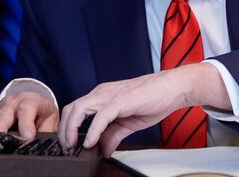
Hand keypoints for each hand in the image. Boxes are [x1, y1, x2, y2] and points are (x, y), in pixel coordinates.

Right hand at [0, 91, 58, 140]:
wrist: (34, 108)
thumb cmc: (42, 118)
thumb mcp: (49, 124)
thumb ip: (45, 135)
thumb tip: (40, 148)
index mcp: (31, 100)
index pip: (27, 108)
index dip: (26, 123)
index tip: (27, 138)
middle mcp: (13, 101)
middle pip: (5, 111)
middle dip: (1, 125)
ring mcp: (0, 107)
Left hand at [58, 64, 228, 156]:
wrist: (173, 88)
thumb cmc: (153, 99)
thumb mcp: (128, 123)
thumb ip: (114, 135)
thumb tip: (104, 149)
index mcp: (102, 96)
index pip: (76, 108)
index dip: (68, 126)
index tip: (68, 143)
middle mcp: (102, 93)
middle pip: (72, 108)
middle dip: (65, 129)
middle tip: (66, 147)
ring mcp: (110, 95)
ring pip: (80, 109)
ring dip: (72, 129)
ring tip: (73, 145)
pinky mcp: (120, 100)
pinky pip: (101, 116)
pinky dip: (93, 131)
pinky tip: (91, 142)